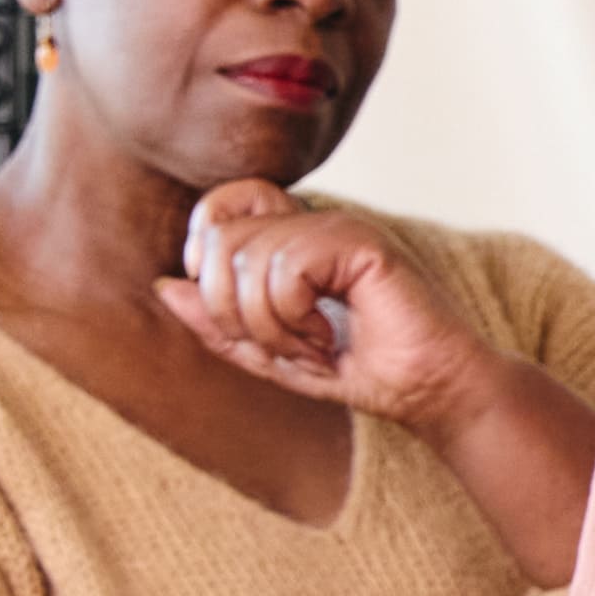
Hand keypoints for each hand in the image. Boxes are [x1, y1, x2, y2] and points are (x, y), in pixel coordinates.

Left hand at [163, 185, 496, 425]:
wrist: (430, 392)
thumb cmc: (360, 370)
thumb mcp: (268, 354)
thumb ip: (216, 322)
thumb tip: (164, 286)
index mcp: (295, 237)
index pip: (222, 203)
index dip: (206, 251)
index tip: (235, 306)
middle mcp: (315, 222)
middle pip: (221, 239)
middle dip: (231, 310)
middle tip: (279, 345)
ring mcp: (339, 228)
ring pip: (248, 257)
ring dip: (268, 324)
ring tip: (309, 347)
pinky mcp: (361, 243)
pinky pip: (286, 267)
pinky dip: (293, 317)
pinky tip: (327, 336)